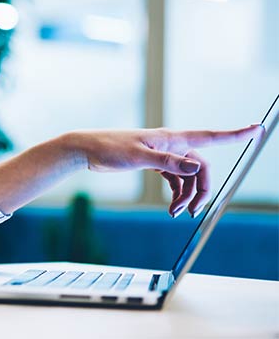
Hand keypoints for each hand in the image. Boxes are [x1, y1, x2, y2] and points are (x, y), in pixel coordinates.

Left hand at [71, 124, 263, 217]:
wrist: (86, 149)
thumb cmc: (109, 148)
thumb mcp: (138, 157)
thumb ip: (168, 162)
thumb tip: (197, 167)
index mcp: (171, 138)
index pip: (210, 136)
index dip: (235, 134)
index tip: (257, 129)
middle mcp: (171, 145)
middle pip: (200, 167)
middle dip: (202, 189)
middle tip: (194, 211)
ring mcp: (163, 154)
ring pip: (188, 176)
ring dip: (186, 195)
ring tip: (175, 213)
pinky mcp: (153, 163)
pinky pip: (175, 179)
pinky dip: (177, 193)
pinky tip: (172, 207)